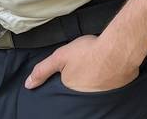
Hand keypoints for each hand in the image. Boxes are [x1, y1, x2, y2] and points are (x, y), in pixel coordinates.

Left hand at [25, 35, 139, 92]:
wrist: (119, 49)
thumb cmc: (90, 51)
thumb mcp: (61, 56)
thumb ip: (43, 70)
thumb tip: (28, 85)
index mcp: (70, 90)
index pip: (64, 92)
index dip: (67, 82)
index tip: (72, 73)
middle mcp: (85, 97)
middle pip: (79, 91)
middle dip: (81, 82)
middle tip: (86, 67)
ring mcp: (101, 95)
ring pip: (94, 89)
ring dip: (95, 82)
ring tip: (97, 68)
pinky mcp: (116, 90)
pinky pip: (109, 87)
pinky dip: (108, 80)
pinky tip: (109, 70)